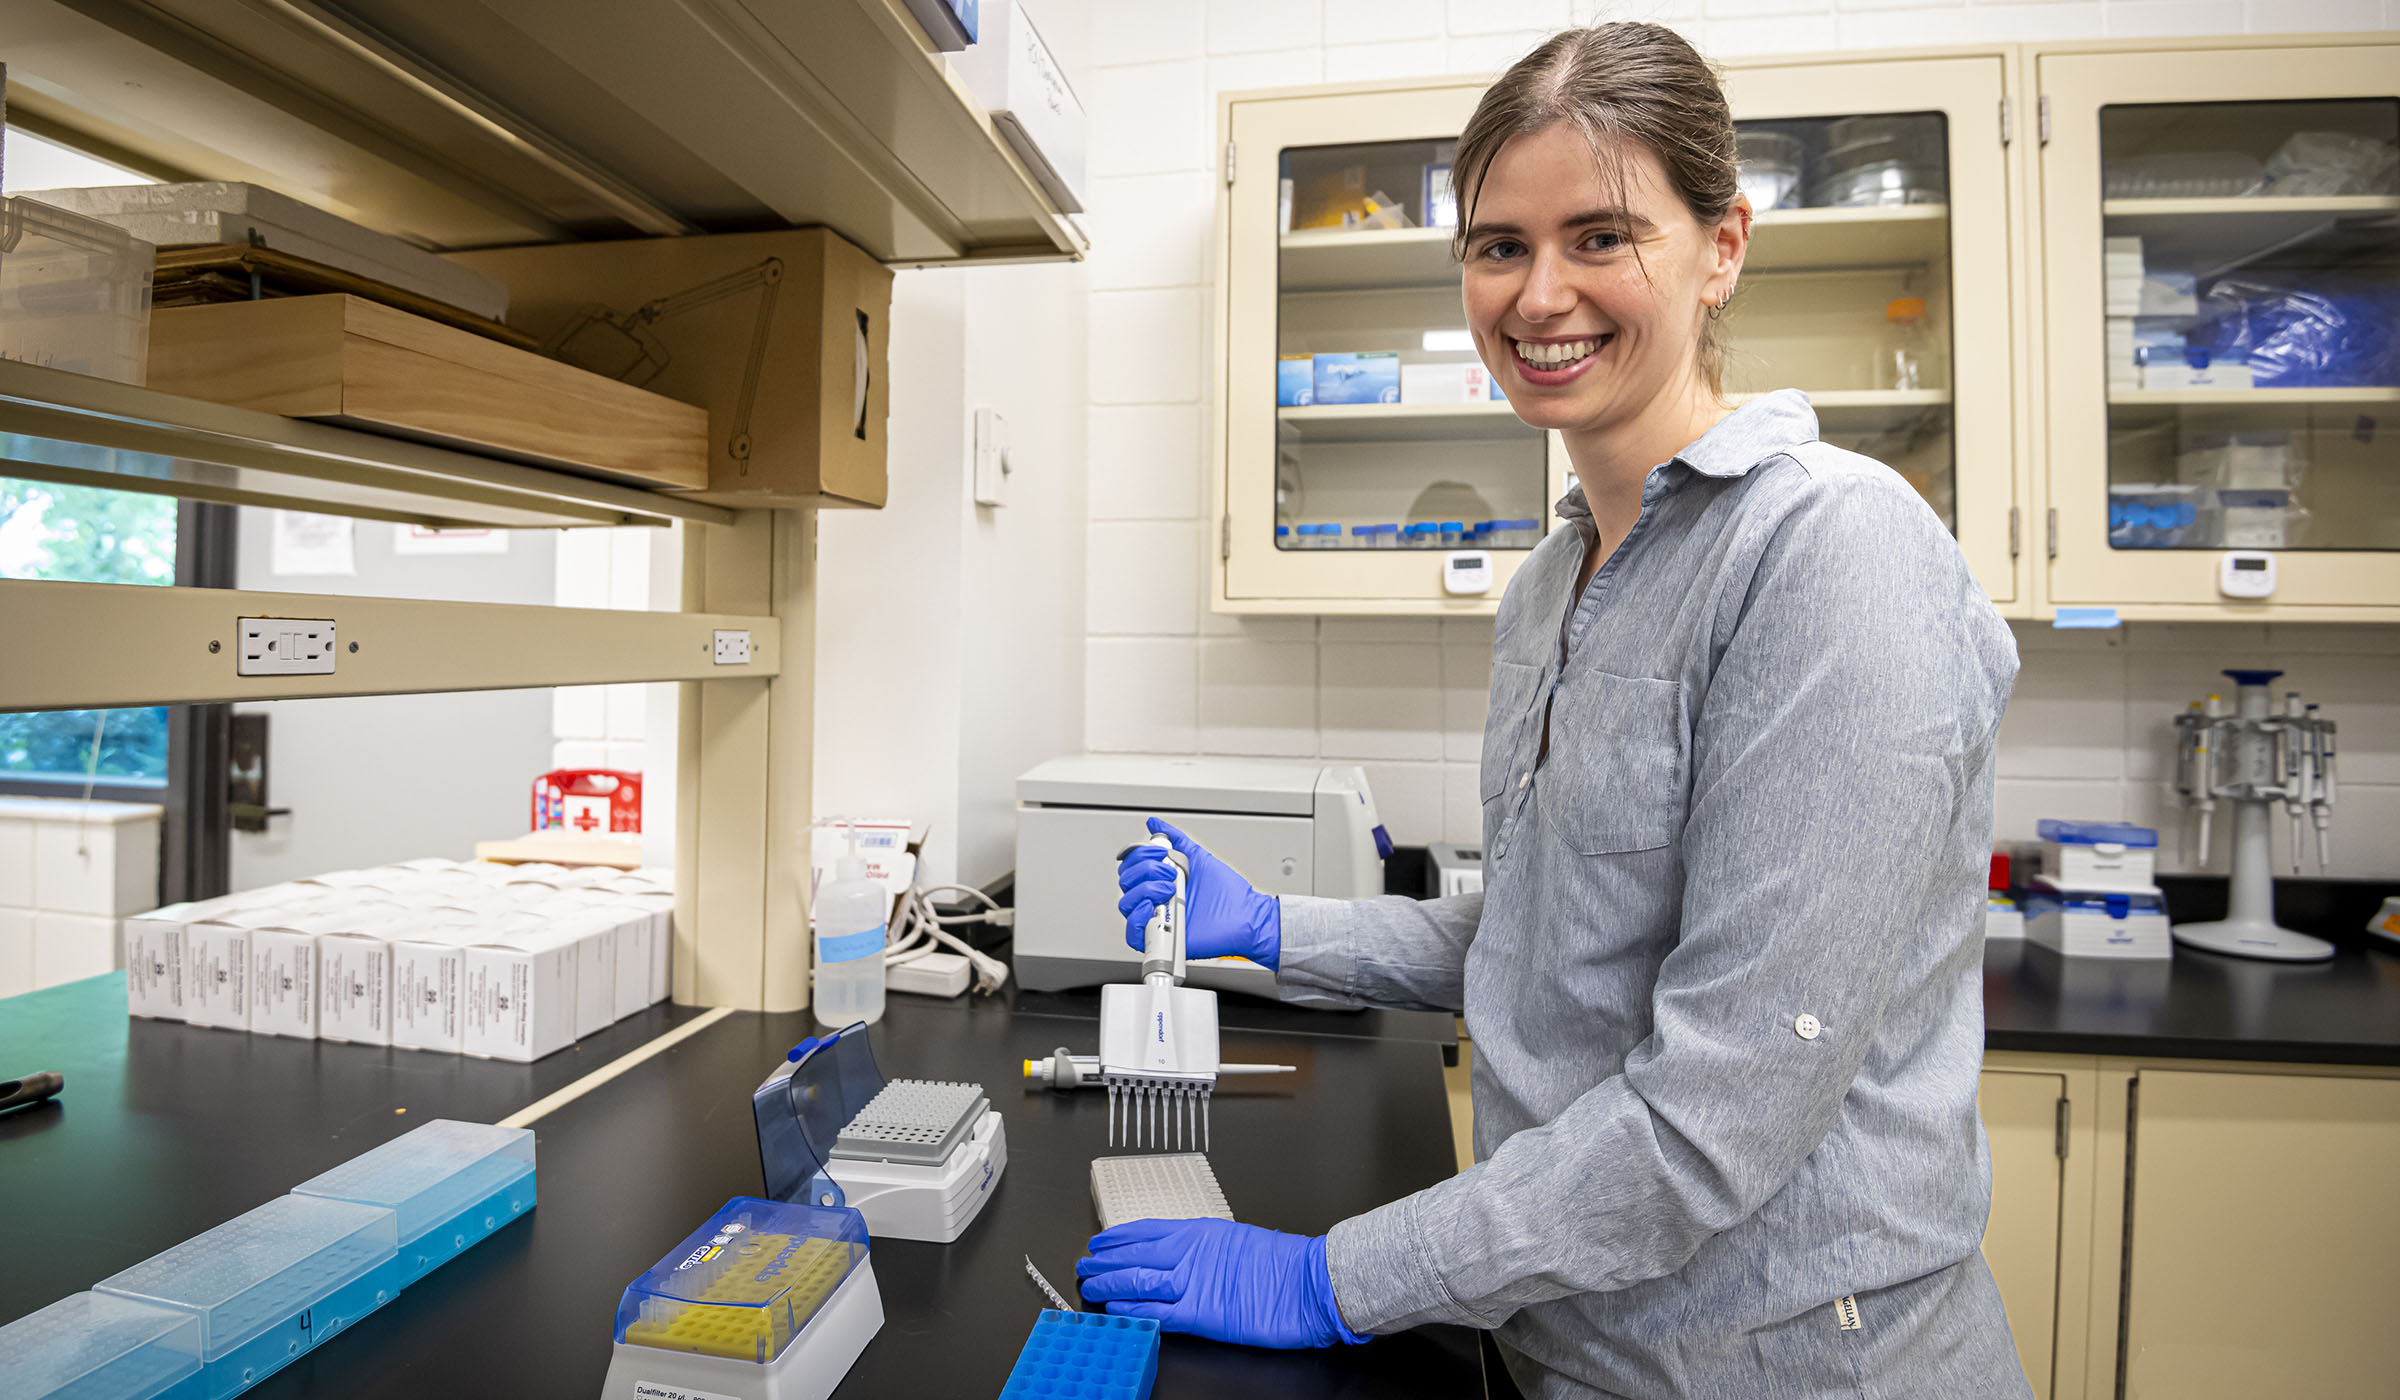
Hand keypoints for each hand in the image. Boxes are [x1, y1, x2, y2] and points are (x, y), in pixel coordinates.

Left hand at [1075, 1217, 1365, 1349]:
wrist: (1310, 1282)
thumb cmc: (1282, 1264)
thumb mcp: (1236, 1242)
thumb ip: (1206, 1248)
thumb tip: (1182, 1254)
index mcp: (1201, 1232)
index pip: (1146, 1231)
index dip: (1117, 1237)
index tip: (1099, 1241)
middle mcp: (1191, 1253)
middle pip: (1134, 1255)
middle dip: (1104, 1260)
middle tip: (1084, 1264)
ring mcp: (1194, 1283)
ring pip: (1137, 1281)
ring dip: (1108, 1284)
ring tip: (1089, 1285)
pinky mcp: (1202, 1314)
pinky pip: (1157, 1312)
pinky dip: (1132, 1310)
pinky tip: (1114, 1309)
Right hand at [1116, 818, 1280, 967]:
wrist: (1245, 917)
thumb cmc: (1228, 894)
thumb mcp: (1198, 857)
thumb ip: (1176, 839)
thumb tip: (1155, 824)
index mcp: (1160, 881)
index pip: (1131, 866)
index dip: (1141, 856)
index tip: (1162, 853)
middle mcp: (1155, 899)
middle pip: (1126, 882)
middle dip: (1146, 871)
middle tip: (1171, 874)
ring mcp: (1157, 919)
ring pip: (1126, 904)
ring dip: (1146, 891)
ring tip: (1171, 891)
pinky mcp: (1161, 939)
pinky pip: (1132, 933)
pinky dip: (1138, 918)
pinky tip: (1155, 907)